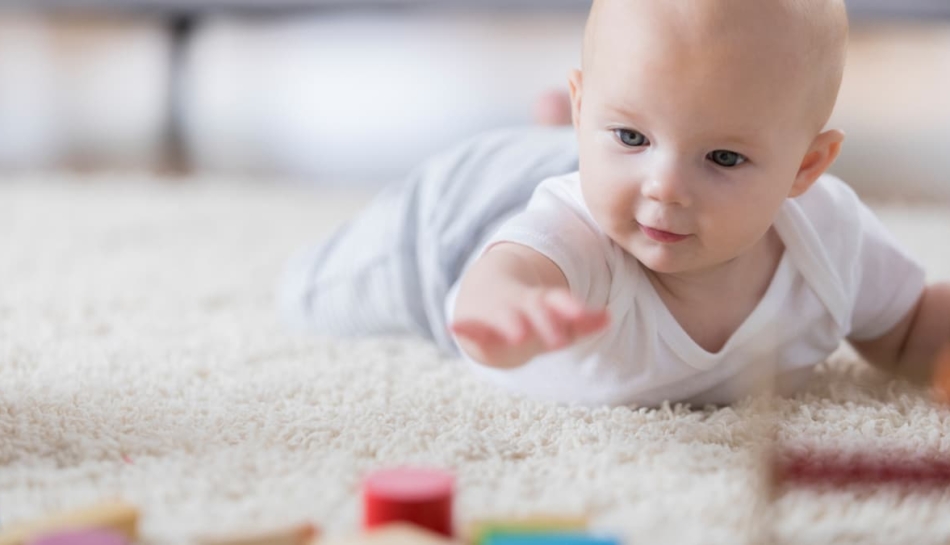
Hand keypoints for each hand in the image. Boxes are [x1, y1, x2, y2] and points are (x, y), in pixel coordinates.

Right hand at [450, 288, 609, 368]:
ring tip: (518, 335)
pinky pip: (469, 327)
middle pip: (536, 312)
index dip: (571, 308)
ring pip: (506, 319)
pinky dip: (463, 327)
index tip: (583, 314)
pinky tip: (453, 328)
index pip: (559, 301)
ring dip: (512, 325)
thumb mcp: (554, 318)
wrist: (484, 295)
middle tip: (559, 341)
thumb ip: (580, 322)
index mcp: (542, 302)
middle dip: (546, 324)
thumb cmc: (528, 316)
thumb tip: (608, 318)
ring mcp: (497, 313)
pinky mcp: (474, 324)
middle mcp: (521, 305)